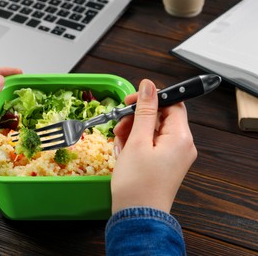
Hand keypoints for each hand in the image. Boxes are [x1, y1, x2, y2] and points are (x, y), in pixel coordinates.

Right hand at [111, 79, 196, 213]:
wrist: (136, 217)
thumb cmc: (137, 183)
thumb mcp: (137, 141)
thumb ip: (145, 110)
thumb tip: (149, 85)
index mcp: (181, 137)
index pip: (172, 103)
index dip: (151, 98)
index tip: (130, 100)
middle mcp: (182, 145)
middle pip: (160, 117)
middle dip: (137, 118)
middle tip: (119, 125)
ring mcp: (174, 156)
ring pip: (152, 131)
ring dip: (133, 132)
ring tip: (119, 143)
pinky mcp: (164, 164)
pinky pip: (151, 145)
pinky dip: (136, 144)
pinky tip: (123, 152)